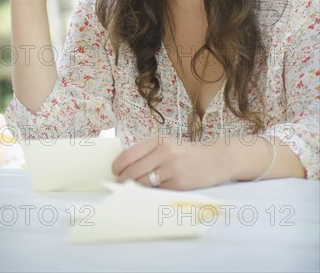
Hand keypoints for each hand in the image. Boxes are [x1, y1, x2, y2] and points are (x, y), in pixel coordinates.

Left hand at [112, 135, 232, 189]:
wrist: (218, 158)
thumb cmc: (190, 152)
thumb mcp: (169, 144)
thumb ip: (150, 152)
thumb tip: (125, 167)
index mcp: (159, 140)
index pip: (128, 155)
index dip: (117, 166)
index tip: (114, 172)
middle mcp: (164, 152)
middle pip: (132, 171)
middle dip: (122, 180)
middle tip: (119, 185)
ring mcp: (171, 168)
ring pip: (142, 183)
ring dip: (134, 189)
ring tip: (132, 190)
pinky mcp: (179, 184)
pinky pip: (157, 192)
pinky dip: (151, 193)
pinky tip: (151, 192)